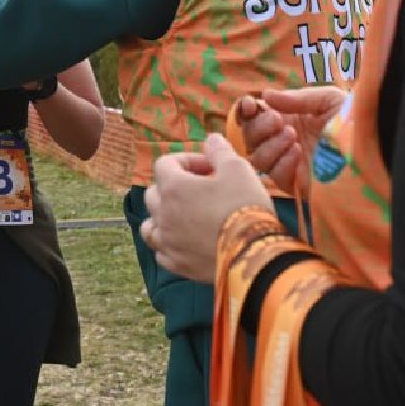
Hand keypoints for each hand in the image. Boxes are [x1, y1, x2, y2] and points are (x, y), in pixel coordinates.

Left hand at [140, 136, 271, 282]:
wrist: (254, 257)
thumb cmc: (245, 207)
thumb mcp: (238, 169)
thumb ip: (220, 151)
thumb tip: (211, 139)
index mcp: (173, 188)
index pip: (165, 164)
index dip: (186, 160)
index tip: (211, 167)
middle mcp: (163, 215)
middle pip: (155, 193)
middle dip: (175, 187)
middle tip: (203, 190)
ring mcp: (167, 242)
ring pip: (150, 225)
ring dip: (164, 216)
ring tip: (187, 217)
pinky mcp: (177, 266)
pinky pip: (162, 252)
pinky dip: (170, 244)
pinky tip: (187, 242)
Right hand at [238, 87, 346, 194]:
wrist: (374, 152)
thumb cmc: (355, 122)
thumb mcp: (327, 100)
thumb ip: (295, 98)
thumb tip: (265, 96)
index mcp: (290, 118)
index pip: (255, 114)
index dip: (246, 109)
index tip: (250, 104)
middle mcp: (285, 140)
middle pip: (249, 135)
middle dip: (258, 126)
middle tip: (278, 121)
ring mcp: (288, 163)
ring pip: (256, 156)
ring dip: (269, 144)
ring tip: (293, 137)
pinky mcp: (296, 184)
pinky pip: (273, 175)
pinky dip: (281, 162)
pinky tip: (298, 153)